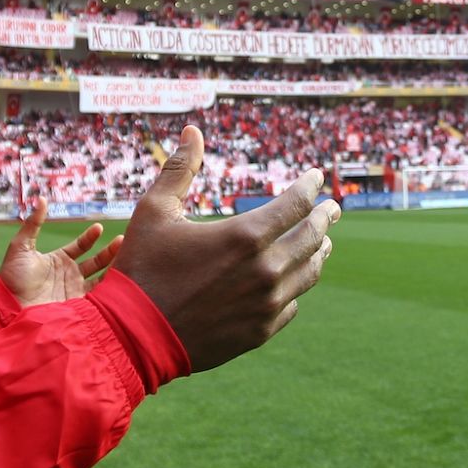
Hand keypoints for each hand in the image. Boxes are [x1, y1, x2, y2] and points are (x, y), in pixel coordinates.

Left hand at [0, 197, 121, 305]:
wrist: (9, 306)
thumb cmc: (12, 277)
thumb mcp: (21, 246)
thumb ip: (32, 224)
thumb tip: (41, 199)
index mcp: (59, 260)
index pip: (81, 246)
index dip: (90, 237)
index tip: (98, 227)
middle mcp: (70, 275)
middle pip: (96, 262)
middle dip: (111, 251)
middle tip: (124, 240)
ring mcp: (75, 291)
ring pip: (101, 278)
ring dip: (114, 268)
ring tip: (128, 256)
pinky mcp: (77, 306)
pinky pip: (98, 296)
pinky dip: (109, 288)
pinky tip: (119, 280)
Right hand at [111, 126, 338, 372]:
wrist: (134, 336)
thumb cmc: (142, 268)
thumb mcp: (155, 211)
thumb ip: (179, 169)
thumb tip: (193, 131)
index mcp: (245, 235)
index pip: (296, 203)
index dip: (309, 187)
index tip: (316, 178)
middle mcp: (266, 269)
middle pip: (312, 237)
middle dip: (324, 218)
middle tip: (332, 209)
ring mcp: (267, 303)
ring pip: (309, 272)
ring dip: (318, 252)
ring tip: (322, 243)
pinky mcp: (261, 331)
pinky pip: (291, 305)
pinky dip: (294, 289)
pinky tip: (291, 282)